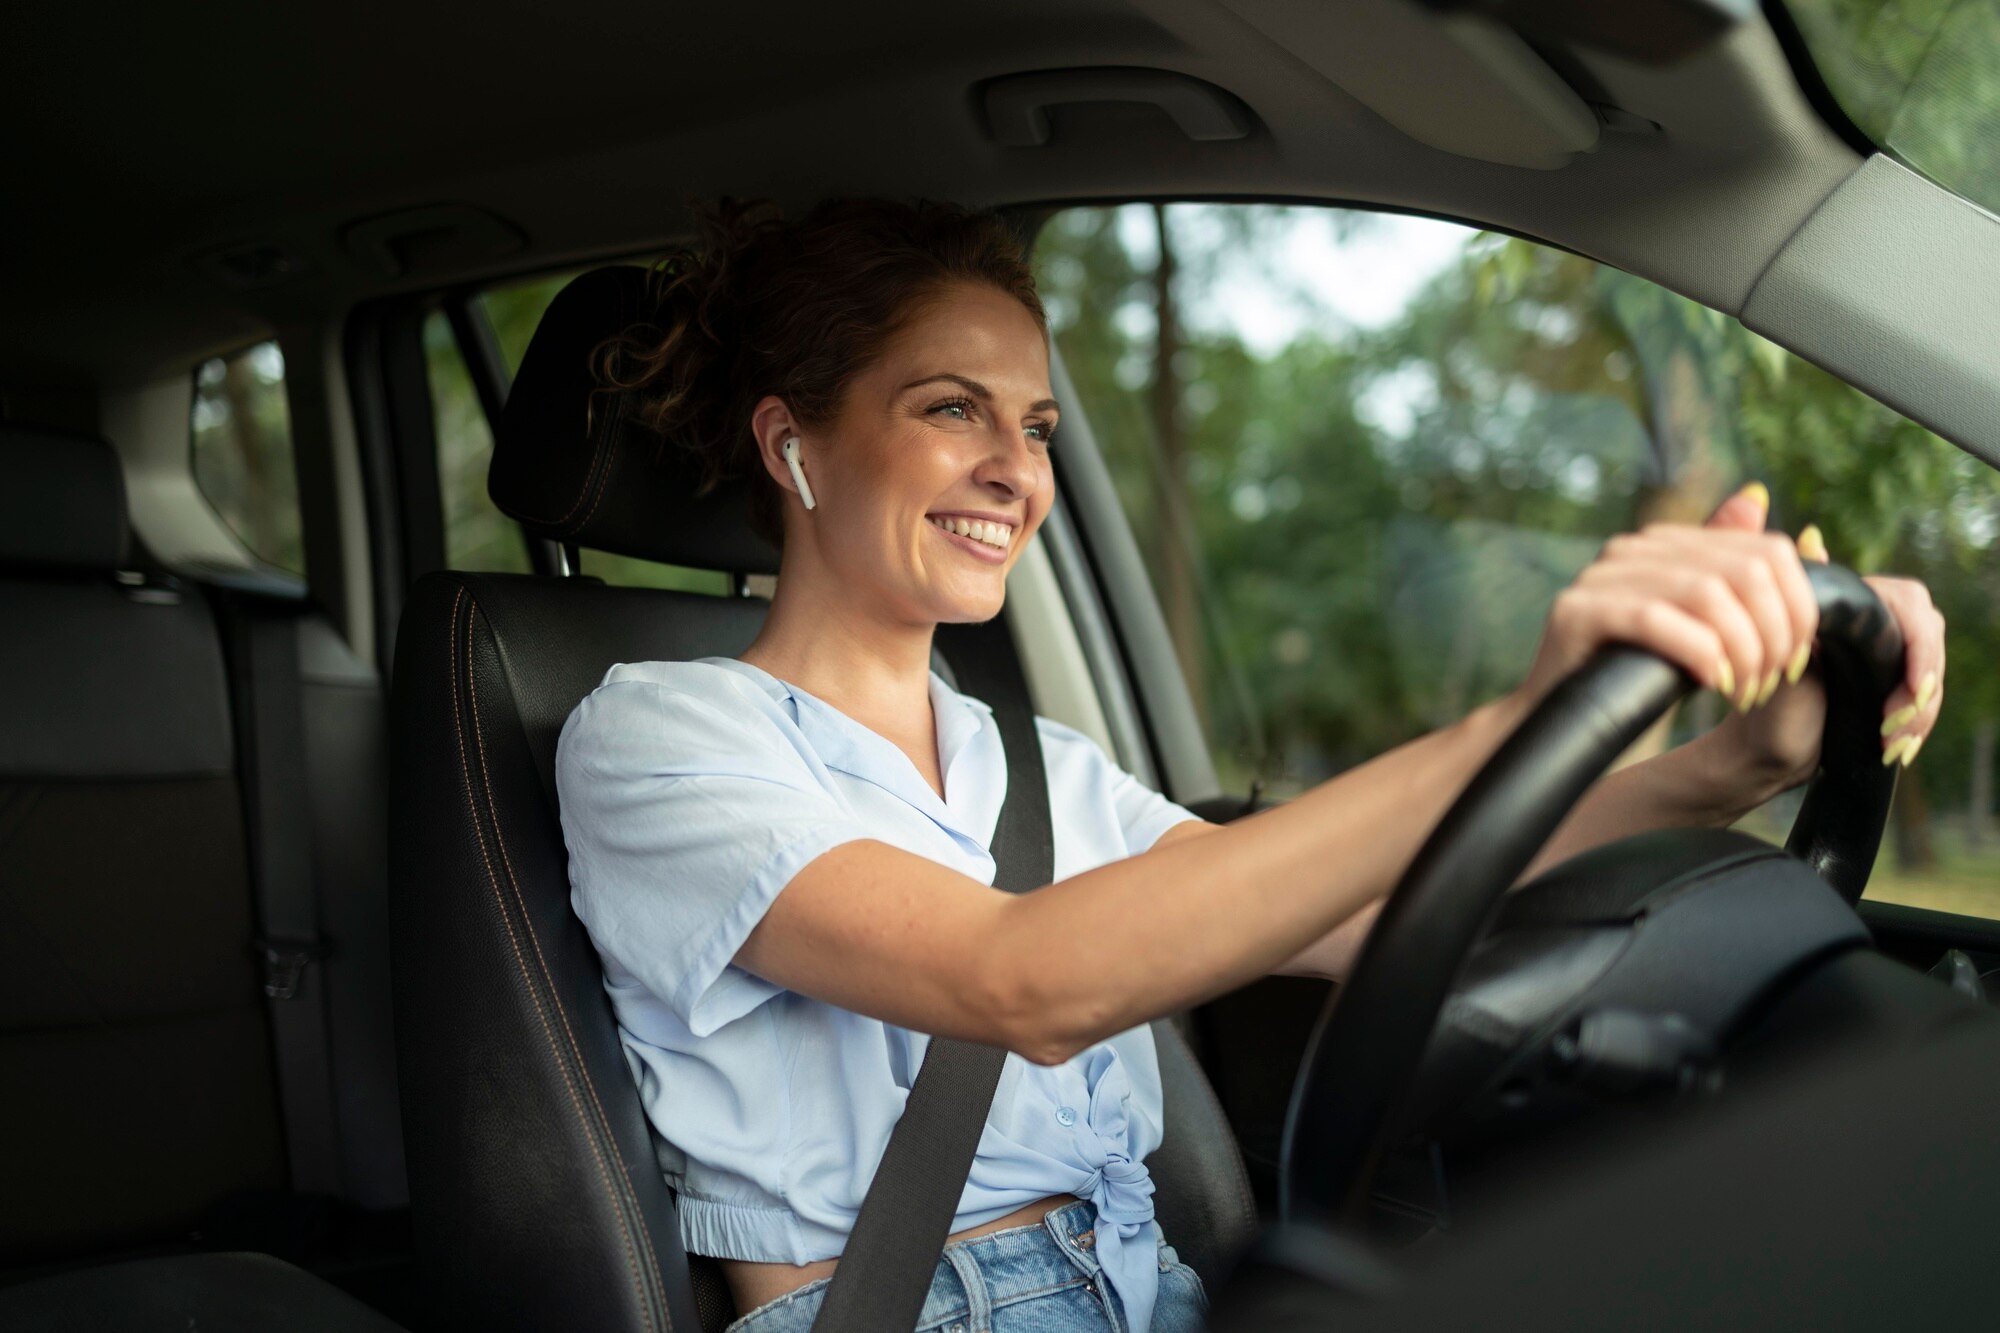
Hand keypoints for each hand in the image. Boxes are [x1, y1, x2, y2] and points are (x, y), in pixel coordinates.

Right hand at [1519, 482, 1948, 806]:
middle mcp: (1633, 549)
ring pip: (1708, 593)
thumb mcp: (1705, 629)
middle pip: (1746, 571)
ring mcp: (1600, 576)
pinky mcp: (1577, 610)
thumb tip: (1756, 494)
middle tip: (1769, 683)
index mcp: (1668, 543)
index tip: (1795, 662)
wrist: (1566, 729)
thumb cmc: (1639, 683)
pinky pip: (1656, 619)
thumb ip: (1735, 570)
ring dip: (1742, 651)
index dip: (1798, 609)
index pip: (1766, 550)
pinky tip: (1711, 683)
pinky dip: (1698, 653)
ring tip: (1742, 692)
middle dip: (1773, 635)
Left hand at [1712, 518, 1944, 783]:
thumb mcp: (1776, 650)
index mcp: (1853, 604)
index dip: (1920, 646)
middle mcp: (1875, 625)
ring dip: (1920, 713)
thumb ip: (1797, 604)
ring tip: (1891, 744)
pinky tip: (1899, 749)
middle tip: (1895, 722)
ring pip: (1931, 676)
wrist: (1759, 748)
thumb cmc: (1760, 696)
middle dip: (1922, 685)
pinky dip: (1917, 727)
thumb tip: (1810, 536)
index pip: (1910, 603)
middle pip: (1929, 638)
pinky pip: (1925, 702)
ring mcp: (1887, 659)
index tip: (1913, 687)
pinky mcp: (1891, 692)